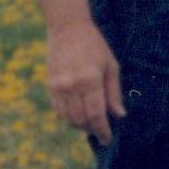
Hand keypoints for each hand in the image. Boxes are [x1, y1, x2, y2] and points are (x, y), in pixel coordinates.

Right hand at [44, 22, 122, 143]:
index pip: (96, 114)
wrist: (67, 28)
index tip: (107, 139)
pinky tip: (78, 114)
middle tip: (101, 130)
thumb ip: (114, 93)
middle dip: (92, 129)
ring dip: (79, 126)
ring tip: (90, 124)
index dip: (102, 130)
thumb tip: (119, 116)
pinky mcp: (50, 86)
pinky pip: (58, 110)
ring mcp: (58, 86)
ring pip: (67, 118)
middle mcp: (71, 85)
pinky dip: (68, 117)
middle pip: (81, 120)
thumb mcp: (111, 66)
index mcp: (90, 80)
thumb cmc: (94, 46)